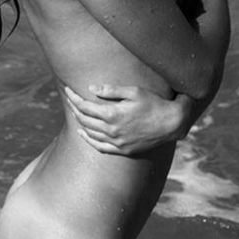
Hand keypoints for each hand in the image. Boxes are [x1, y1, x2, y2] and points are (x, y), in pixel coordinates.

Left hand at [62, 83, 190, 155]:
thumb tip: (91, 89)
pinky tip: (83, 134)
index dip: (73, 98)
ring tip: (75, 113)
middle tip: (70, 99)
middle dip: (74, 108)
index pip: (84, 106)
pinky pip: (100, 147)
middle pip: (84, 120)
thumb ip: (111, 90)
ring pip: (90, 133)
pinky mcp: (123, 150)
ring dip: (80, 122)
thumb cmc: (154, 103)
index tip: (68, 90)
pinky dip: (89, 140)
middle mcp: (112, 130)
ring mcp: (117, 142)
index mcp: (112, 114)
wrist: (171, 123)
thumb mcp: (133, 91)